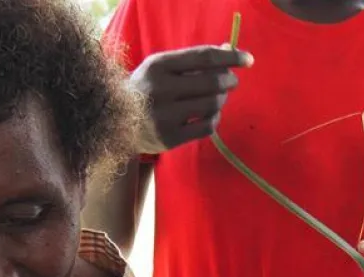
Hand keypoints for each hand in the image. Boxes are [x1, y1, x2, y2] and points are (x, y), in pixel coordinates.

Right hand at [128, 45, 252, 153]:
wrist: (116, 121)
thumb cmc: (147, 89)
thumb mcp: (162, 67)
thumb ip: (192, 60)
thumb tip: (229, 50)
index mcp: (159, 66)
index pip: (203, 58)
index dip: (230, 58)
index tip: (247, 59)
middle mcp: (161, 90)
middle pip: (212, 82)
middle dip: (229, 81)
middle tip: (231, 81)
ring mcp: (165, 116)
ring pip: (212, 105)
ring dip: (222, 100)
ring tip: (217, 97)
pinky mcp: (170, 138)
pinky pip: (207, 126)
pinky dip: (214, 118)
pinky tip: (209, 114)